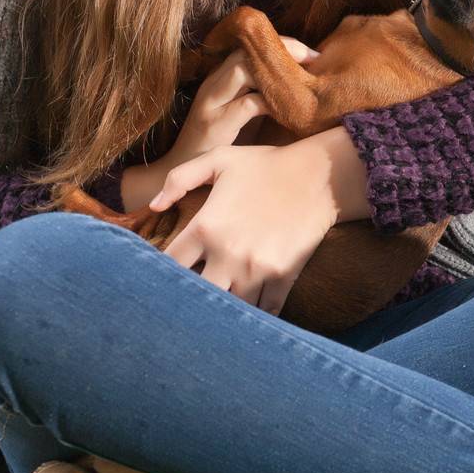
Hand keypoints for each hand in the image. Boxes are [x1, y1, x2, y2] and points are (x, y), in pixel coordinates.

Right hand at [122, 38, 318, 212]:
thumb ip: (266, 92)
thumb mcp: (247, 111)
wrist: (185, 169)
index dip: (281, 42)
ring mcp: (211, 102)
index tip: (312, 53)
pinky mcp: (214, 125)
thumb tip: (306, 82)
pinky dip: (272, 104)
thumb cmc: (225, 140)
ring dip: (277, 71)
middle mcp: (214, 82)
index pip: (250, 44)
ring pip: (243, 69)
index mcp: (222, 75)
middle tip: (314, 58)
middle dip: (284, 49)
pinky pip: (248, 104)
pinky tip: (291, 111)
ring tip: (304, 80)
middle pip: (248, 49)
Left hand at [146, 143, 335, 315]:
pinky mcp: (284, 275)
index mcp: (206, 227)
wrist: (320, 174)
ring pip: (230, 307)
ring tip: (218, 309)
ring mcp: (258, 268)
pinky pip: (267, 309)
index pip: (169, 264)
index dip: (161, 272)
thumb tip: (152, 206)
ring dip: (225, 307)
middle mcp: (228, 254)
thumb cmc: (267, 164)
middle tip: (187, 301)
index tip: (164, 275)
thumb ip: (179, 178)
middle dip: (189, 298)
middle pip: (195, 295)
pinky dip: (259, 313)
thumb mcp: (219, 158)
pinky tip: (252, 312)